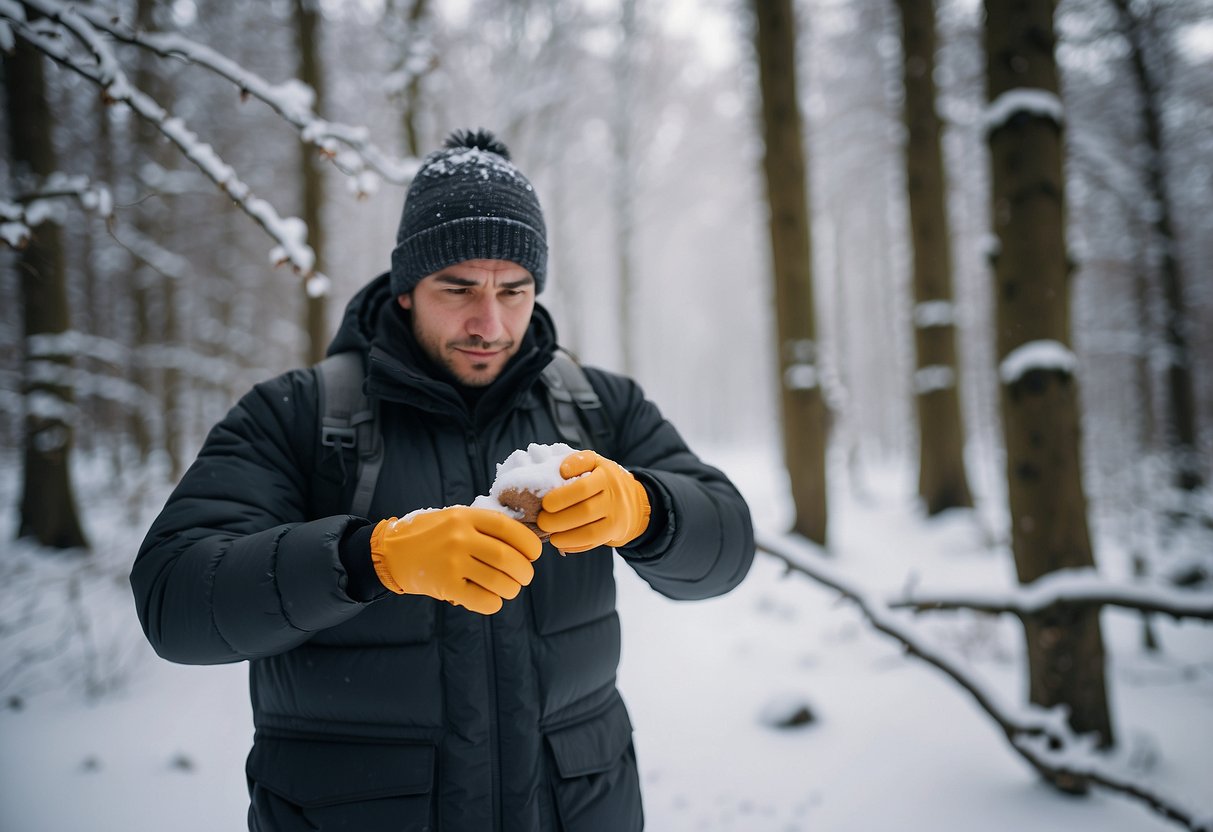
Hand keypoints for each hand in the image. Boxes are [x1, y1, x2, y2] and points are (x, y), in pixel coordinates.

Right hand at [370, 507, 541, 614]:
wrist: (390, 552)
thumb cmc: (431, 536)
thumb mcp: (454, 518)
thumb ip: (483, 527)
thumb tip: (525, 544)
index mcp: (465, 516)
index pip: (509, 528)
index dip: (529, 544)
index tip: (533, 554)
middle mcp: (459, 537)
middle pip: (507, 557)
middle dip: (524, 571)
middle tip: (524, 577)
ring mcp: (451, 562)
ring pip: (499, 581)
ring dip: (512, 589)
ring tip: (509, 588)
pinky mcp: (445, 586)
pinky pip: (482, 600)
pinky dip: (494, 603)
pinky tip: (491, 599)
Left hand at [538, 451, 650, 553]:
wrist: (632, 500)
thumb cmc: (604, 479)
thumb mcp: (594, 462)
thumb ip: (577, 461)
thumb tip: (561, 470)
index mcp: (606, 476)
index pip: (583, 488)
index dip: (561, 498)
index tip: (545, 503)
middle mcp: (615, 497)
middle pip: (585, 512)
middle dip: (557, 520)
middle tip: (542, 520)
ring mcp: (617, 517)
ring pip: (590, 532)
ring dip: (564, 536)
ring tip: (549, 533)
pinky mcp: (615, 533)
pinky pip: (593, 543)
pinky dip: (574, 545)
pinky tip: (561, 541)